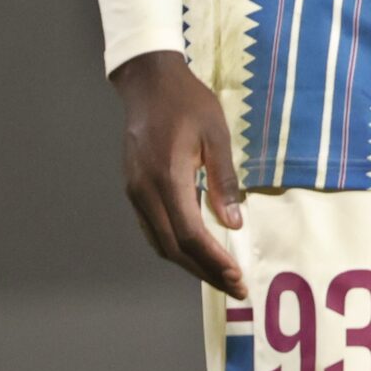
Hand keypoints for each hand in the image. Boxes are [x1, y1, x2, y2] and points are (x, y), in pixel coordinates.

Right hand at [112, 50, 245, 298]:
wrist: (148, 83)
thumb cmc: (188, 103)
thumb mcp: (216, 135)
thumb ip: (223, 180)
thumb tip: (233, 223)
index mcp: (166, 178)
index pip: (189, 234)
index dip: (212, 260)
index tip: (236, 276)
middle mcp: (145, 192)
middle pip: (172, 246)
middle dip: (204, 270)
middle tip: (233, 286)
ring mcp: (135, 192)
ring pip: (159, 241)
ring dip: (189, 262)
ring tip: (219, 275)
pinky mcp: (134, 188)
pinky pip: (153, 228)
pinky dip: (175, 245)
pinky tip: (195, 250)